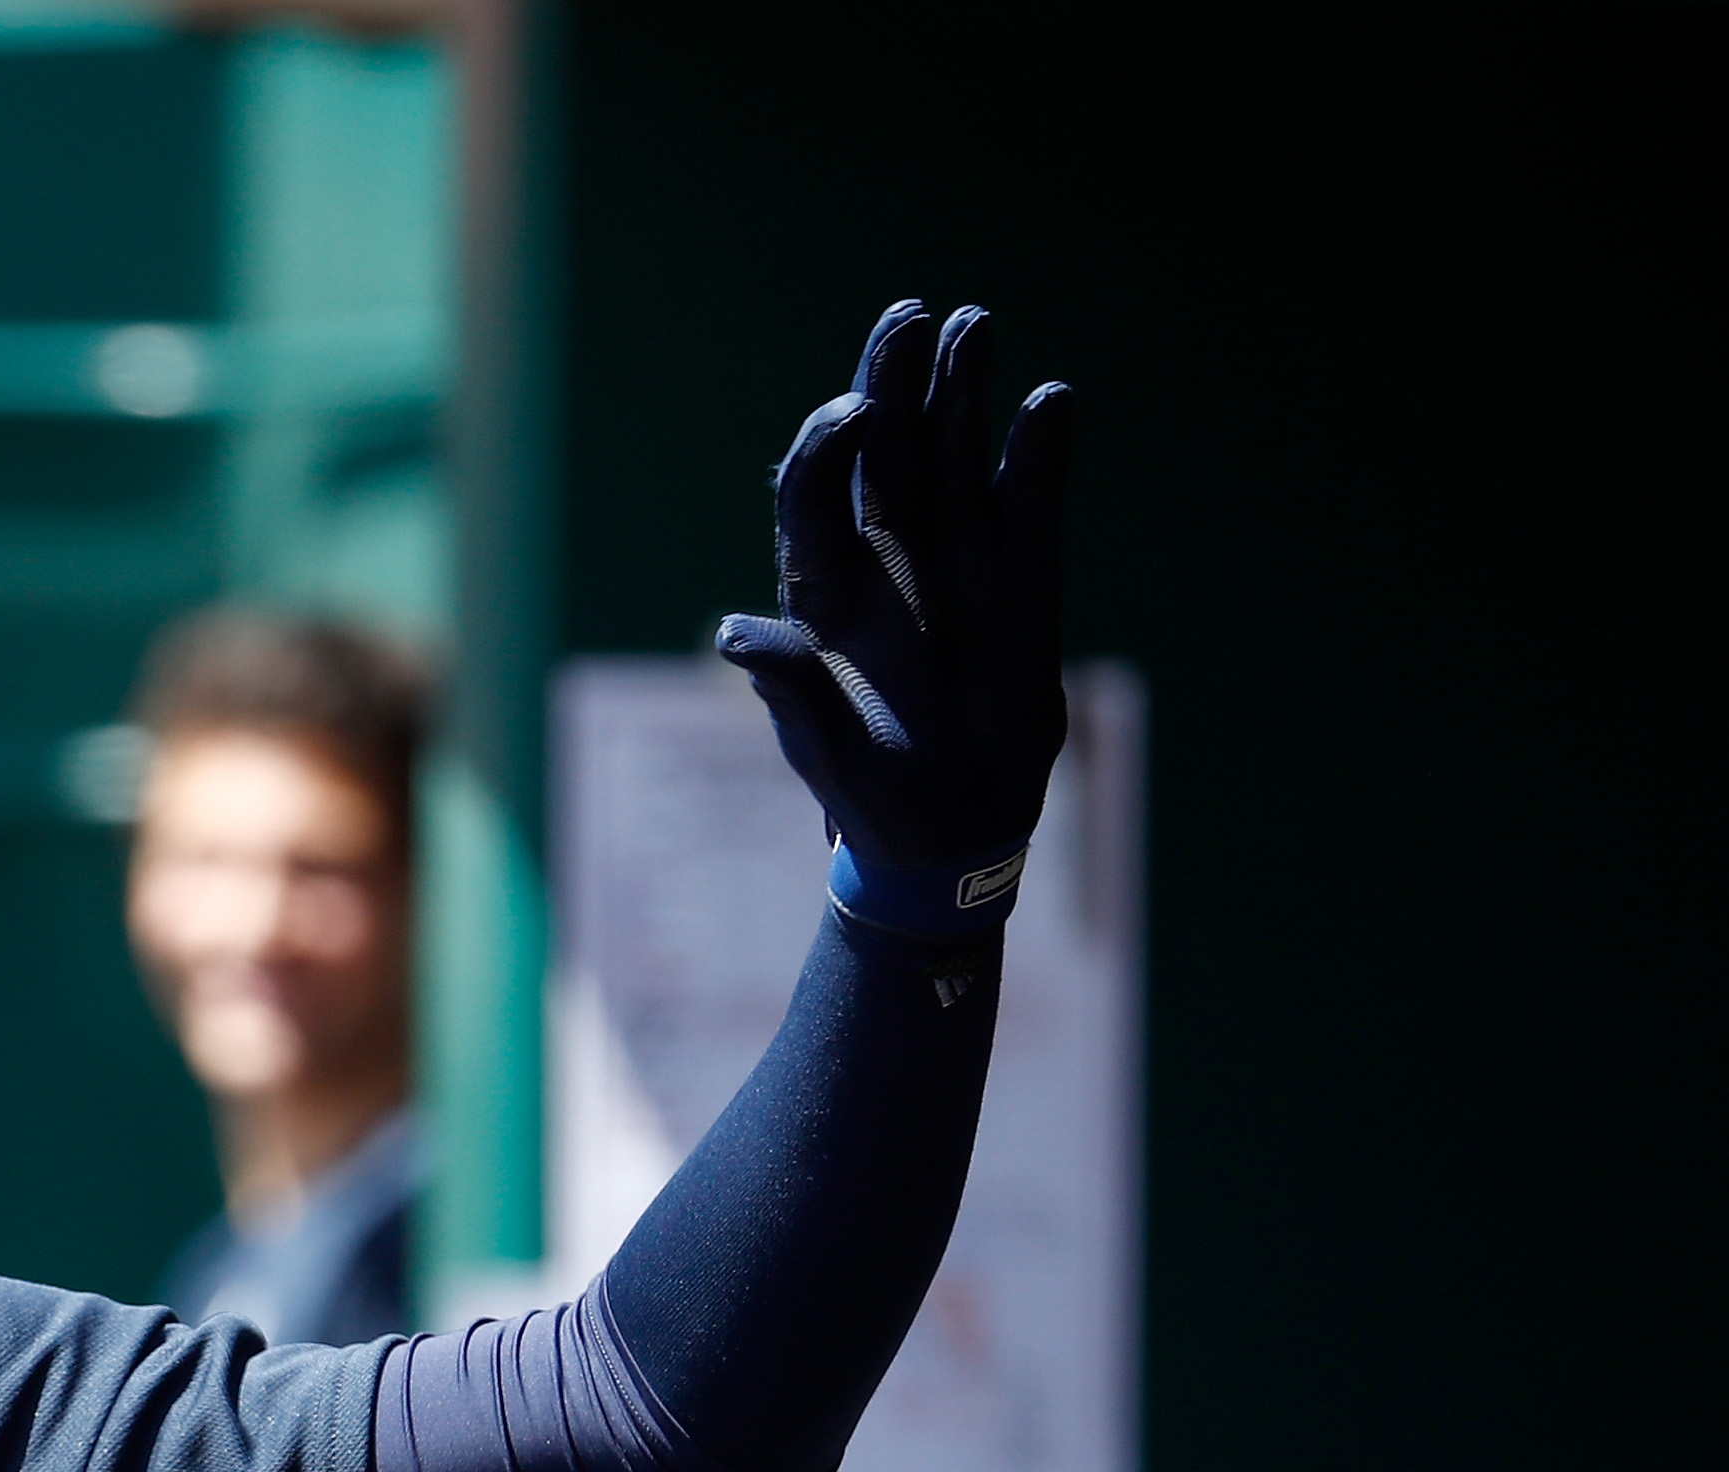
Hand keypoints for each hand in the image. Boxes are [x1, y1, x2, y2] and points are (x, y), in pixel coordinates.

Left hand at [715, 300, 1074, 933]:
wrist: (947, 834)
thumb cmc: (870, 798)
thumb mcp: (827, 755)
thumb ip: (793, 694)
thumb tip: (740, 634)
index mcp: (825, 598)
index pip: (814, 501)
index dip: (828, 450)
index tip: (856, 411)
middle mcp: (885, 566)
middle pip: (885, 456)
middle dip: (893, 382)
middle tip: (910, 314)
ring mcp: (954, 567)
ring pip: (954, 462)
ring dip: (962, 393)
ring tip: (975, 322)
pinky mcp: (1020, 585)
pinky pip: (1030, 508)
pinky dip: (1040, 456)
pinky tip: (1052, 401)